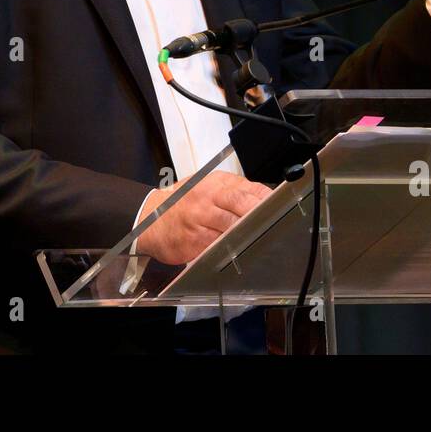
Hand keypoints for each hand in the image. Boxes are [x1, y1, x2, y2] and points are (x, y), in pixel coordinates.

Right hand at [135, 171, 269, 265]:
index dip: (265, 200)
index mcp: (215, 183)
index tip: (280, 207)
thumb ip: (235, 192)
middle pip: (240, 204)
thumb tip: (265, 199)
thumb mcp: (208, 187)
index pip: (247, 189)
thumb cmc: (183, 202)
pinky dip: (229, 247)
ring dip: (247, 233)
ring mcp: (199, 219)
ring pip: (231, 226)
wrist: (149, 218)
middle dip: (259, 215)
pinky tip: (237, 248)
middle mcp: (207, 197)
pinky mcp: (193, 239)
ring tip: (259, 237)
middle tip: (274, 223)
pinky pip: (217, 244)